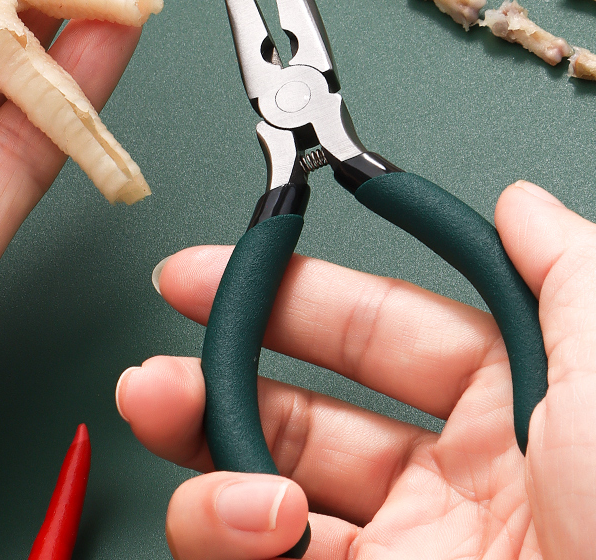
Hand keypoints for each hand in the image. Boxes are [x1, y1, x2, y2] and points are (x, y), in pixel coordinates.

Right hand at [116, 181, 595, 559]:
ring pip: (268, 480)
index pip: (375, 328)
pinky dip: (227, 530)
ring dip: (207, 441)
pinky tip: (251, 516)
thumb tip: (522, 204)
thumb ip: (567, 272)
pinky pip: (260, 557)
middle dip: (223, 362)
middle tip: (172, 335)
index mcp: (509, 406)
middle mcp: (451, 479)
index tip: (226, 265)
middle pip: (305, 400)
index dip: (295, 290)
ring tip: (180, 417)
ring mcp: (403, 551)